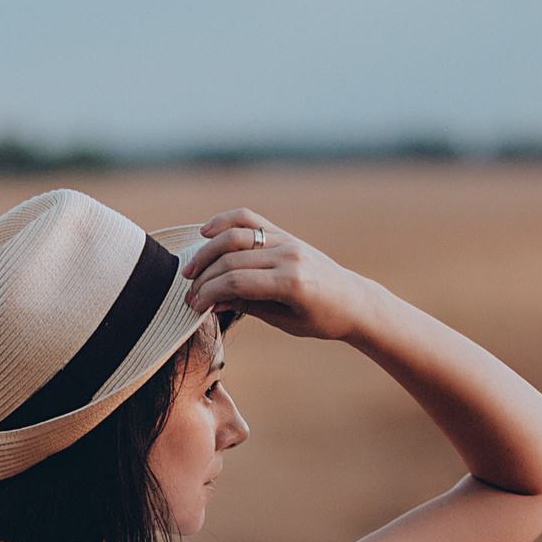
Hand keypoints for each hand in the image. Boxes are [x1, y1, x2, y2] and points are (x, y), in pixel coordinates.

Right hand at [181, 209, 380, 342]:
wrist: (353, 299)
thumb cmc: (321, 319)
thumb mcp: (285, 322)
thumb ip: (248, 306)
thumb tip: (212, 300)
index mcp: (291, 283)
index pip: (236, 282)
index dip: (209, 293)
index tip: (194, 306)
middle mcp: (289, 256)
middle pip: (231, 259)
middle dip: (204, 277)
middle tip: (188, 294)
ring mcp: (287, 240)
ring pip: (236, 236)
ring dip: (207, 251)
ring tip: (191, 269)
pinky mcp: (285, 234)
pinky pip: (250, 220)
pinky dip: (225, 222)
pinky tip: (206, 232)